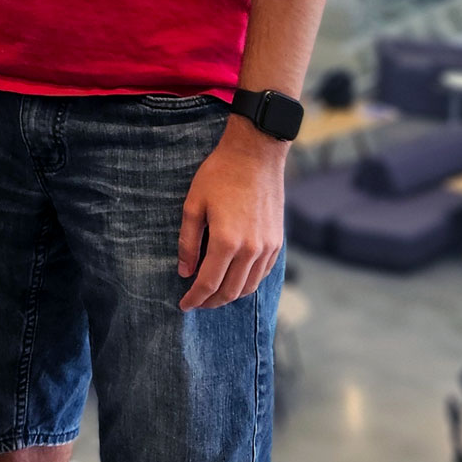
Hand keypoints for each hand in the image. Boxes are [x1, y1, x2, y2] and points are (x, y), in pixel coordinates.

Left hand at [177, 120, 286, 310]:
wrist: (255, 155)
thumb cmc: (219, 176)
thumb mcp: (193, 206)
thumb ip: (188, 242)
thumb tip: (185, 272)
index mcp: (227, 242)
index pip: (208, 283)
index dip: (194, 298)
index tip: (183, 305)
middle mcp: (251, 250)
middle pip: (230, 291)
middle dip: (211, 302)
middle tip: (196, 303)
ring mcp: (268, 247)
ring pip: (249, 286)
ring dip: (230, 295)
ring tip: (213, 295)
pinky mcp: (277, 242)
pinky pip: (263, 273)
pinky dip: (248, 283)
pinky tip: (235, 280)